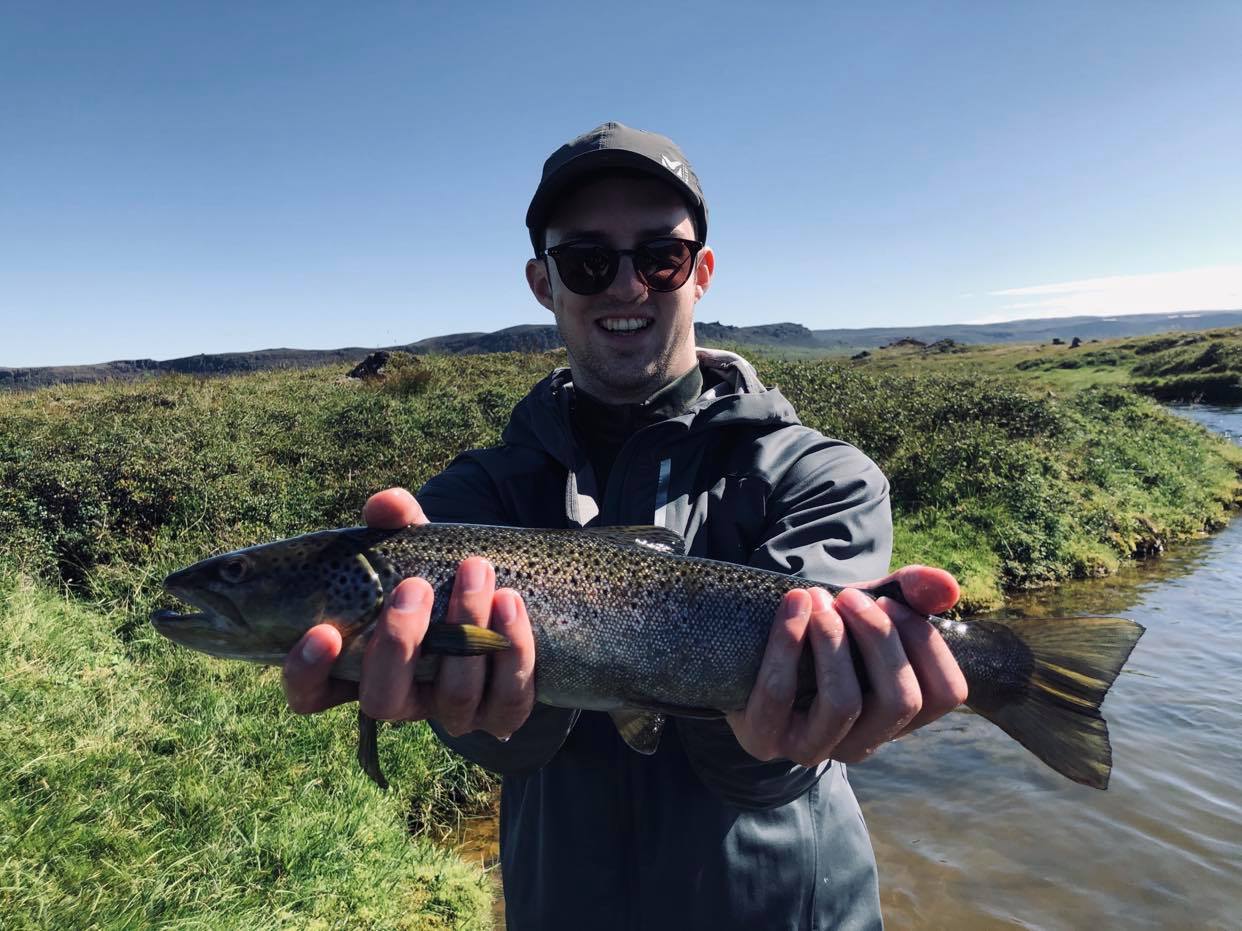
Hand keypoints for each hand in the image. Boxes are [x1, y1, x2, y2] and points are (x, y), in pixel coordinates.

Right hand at [282, 487, 536, 739]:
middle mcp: (403, 699)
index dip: (306, 673)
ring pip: (453, 696)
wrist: (504, 598)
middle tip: (414, 586)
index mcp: (361, 668)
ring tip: (476, 571)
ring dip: (465, 630)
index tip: (324, 630)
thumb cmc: (441, 580)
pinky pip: (508, 696)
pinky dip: (512, 646)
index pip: (311, 694)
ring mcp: (452, 714)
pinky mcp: (503, 713)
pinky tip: (510, 600)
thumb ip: (395, 527)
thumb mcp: (416, 551)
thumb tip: (386, 505)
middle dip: (398, 644)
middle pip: (382, 700)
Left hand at [726, 565, 966, 767]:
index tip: (892, 603)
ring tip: (817, 599)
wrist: (749, 650)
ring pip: (844, 703)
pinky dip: (787, 643)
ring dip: (834, 641)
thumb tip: (947, 586)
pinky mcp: (765, 738)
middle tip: (849, 596)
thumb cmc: (820, 634)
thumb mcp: (866, 607)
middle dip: (879, 637)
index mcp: (896, 714)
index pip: (946, 695)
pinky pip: (780, 694)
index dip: (926, 644)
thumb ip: (907, 592)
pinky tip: (793, 606)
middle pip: (900, 700)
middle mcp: (863, 741)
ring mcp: (813, 747)